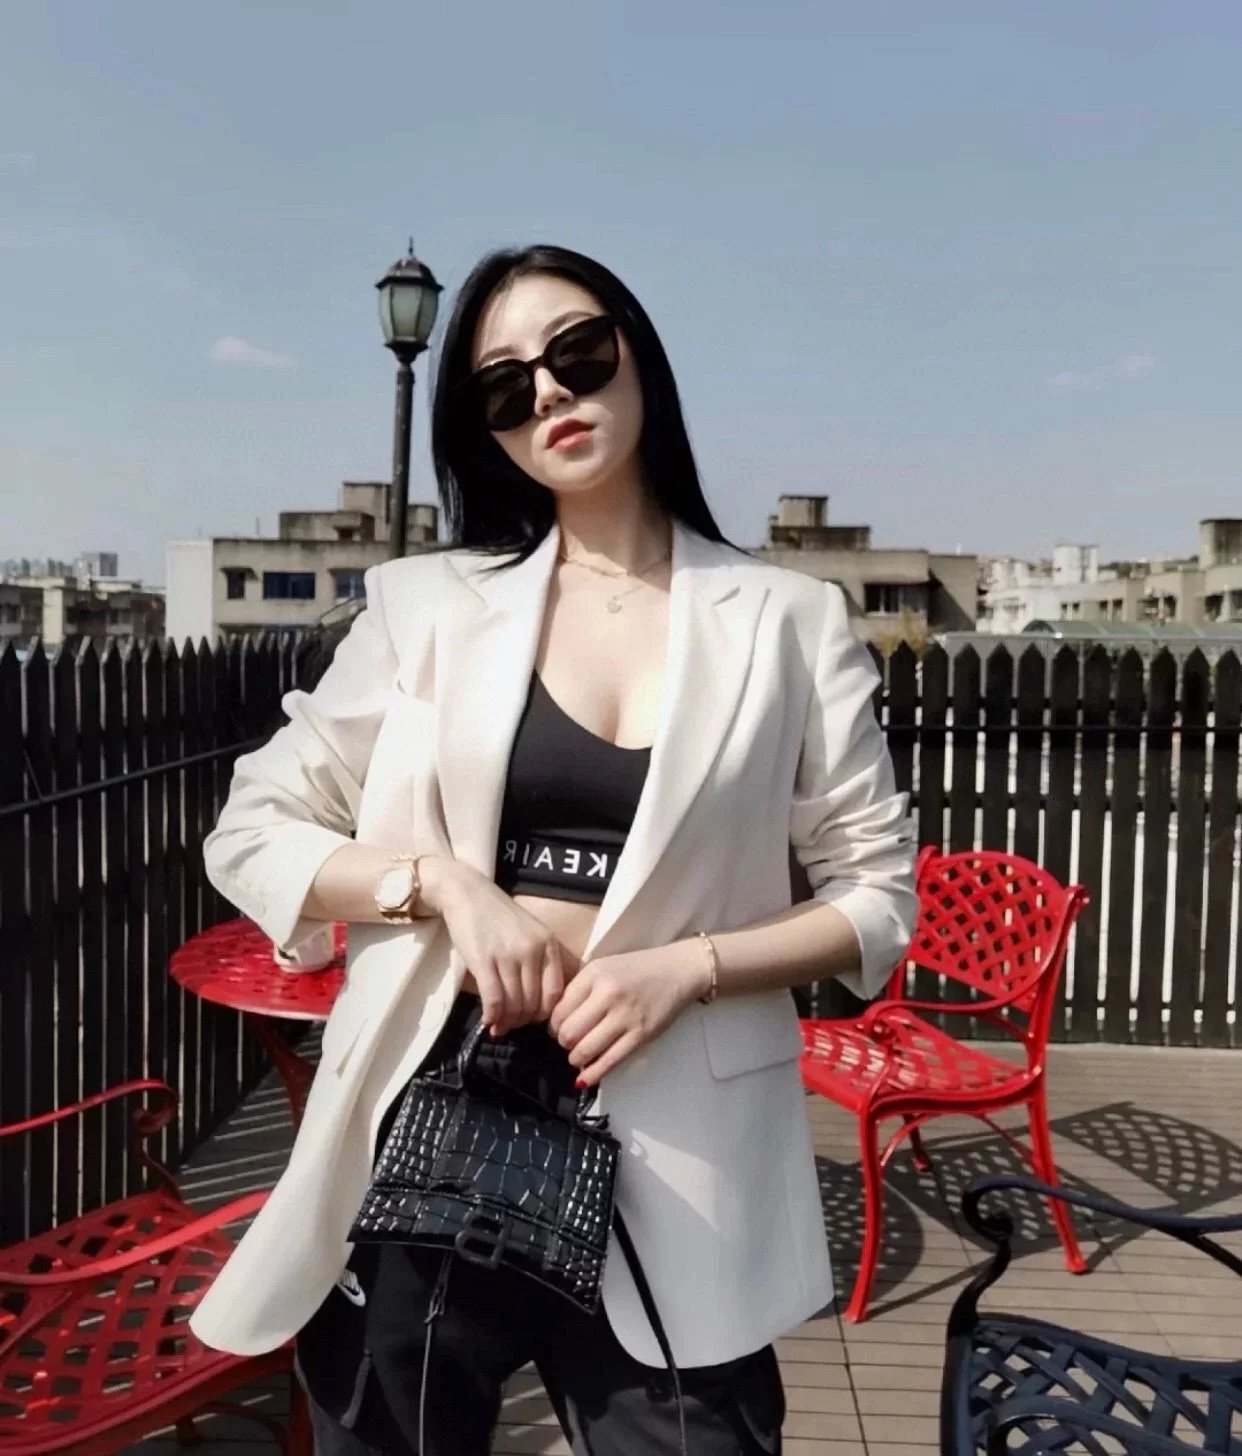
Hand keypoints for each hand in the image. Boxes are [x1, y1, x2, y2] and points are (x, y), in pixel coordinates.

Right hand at [426, 861, 571, 1035]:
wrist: (468, 894)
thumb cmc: (500, 916)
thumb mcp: (531, 934)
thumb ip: (540, 964)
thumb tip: (539, 1007)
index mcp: (548, 945)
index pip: (554, 994)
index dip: (544, 1015)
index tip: (531, 1019)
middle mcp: (532, 951)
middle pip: (533, 1004)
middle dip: (521, 1021)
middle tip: (511, 1025)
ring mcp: (508, 955)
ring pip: (513, 1005)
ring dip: (506, 1022)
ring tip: (499, 1025)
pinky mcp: (483, 960)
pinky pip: (493, 999)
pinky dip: (491, 1016)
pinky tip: (488, 1021)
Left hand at [548, 941, 706, 1087]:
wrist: (678, 970)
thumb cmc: (637, 969)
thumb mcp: (603, 967)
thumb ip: (580, 989)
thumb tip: (557, 1022)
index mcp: (594, 975)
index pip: (559, 1010)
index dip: (553, 1025)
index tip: (557, 1029)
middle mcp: (608, 994)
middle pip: (569, 1032)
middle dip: (563, 1043)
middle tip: (568, 1043)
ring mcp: (625, 1016)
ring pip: (585, 1050)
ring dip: (575, 1059)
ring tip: (577, 1056)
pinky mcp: (641, 1035)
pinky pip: (610, 1061)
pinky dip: (593, 1074)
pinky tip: (585, 1079)